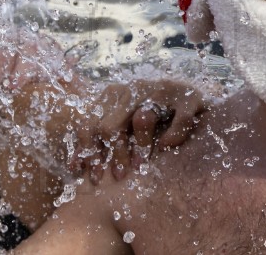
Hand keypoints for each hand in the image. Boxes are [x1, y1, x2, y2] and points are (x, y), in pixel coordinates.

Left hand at [74, 79, 206, 182]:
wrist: (191, 96)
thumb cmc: (152, 116)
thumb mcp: (122, 122)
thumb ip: (101, 138)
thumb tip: (74, 167)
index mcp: (113, 94)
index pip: (90, 123)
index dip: (86, 151)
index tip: (89, 176)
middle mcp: (134, 88)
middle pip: (110, 125)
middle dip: (112, 155)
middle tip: (117, 177)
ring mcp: (161, 89)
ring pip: (142, 119)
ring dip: (140, 146)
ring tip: (140, 167)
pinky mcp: (187, 97)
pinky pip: (179, 120)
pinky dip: (173, 135)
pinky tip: (168, 146)